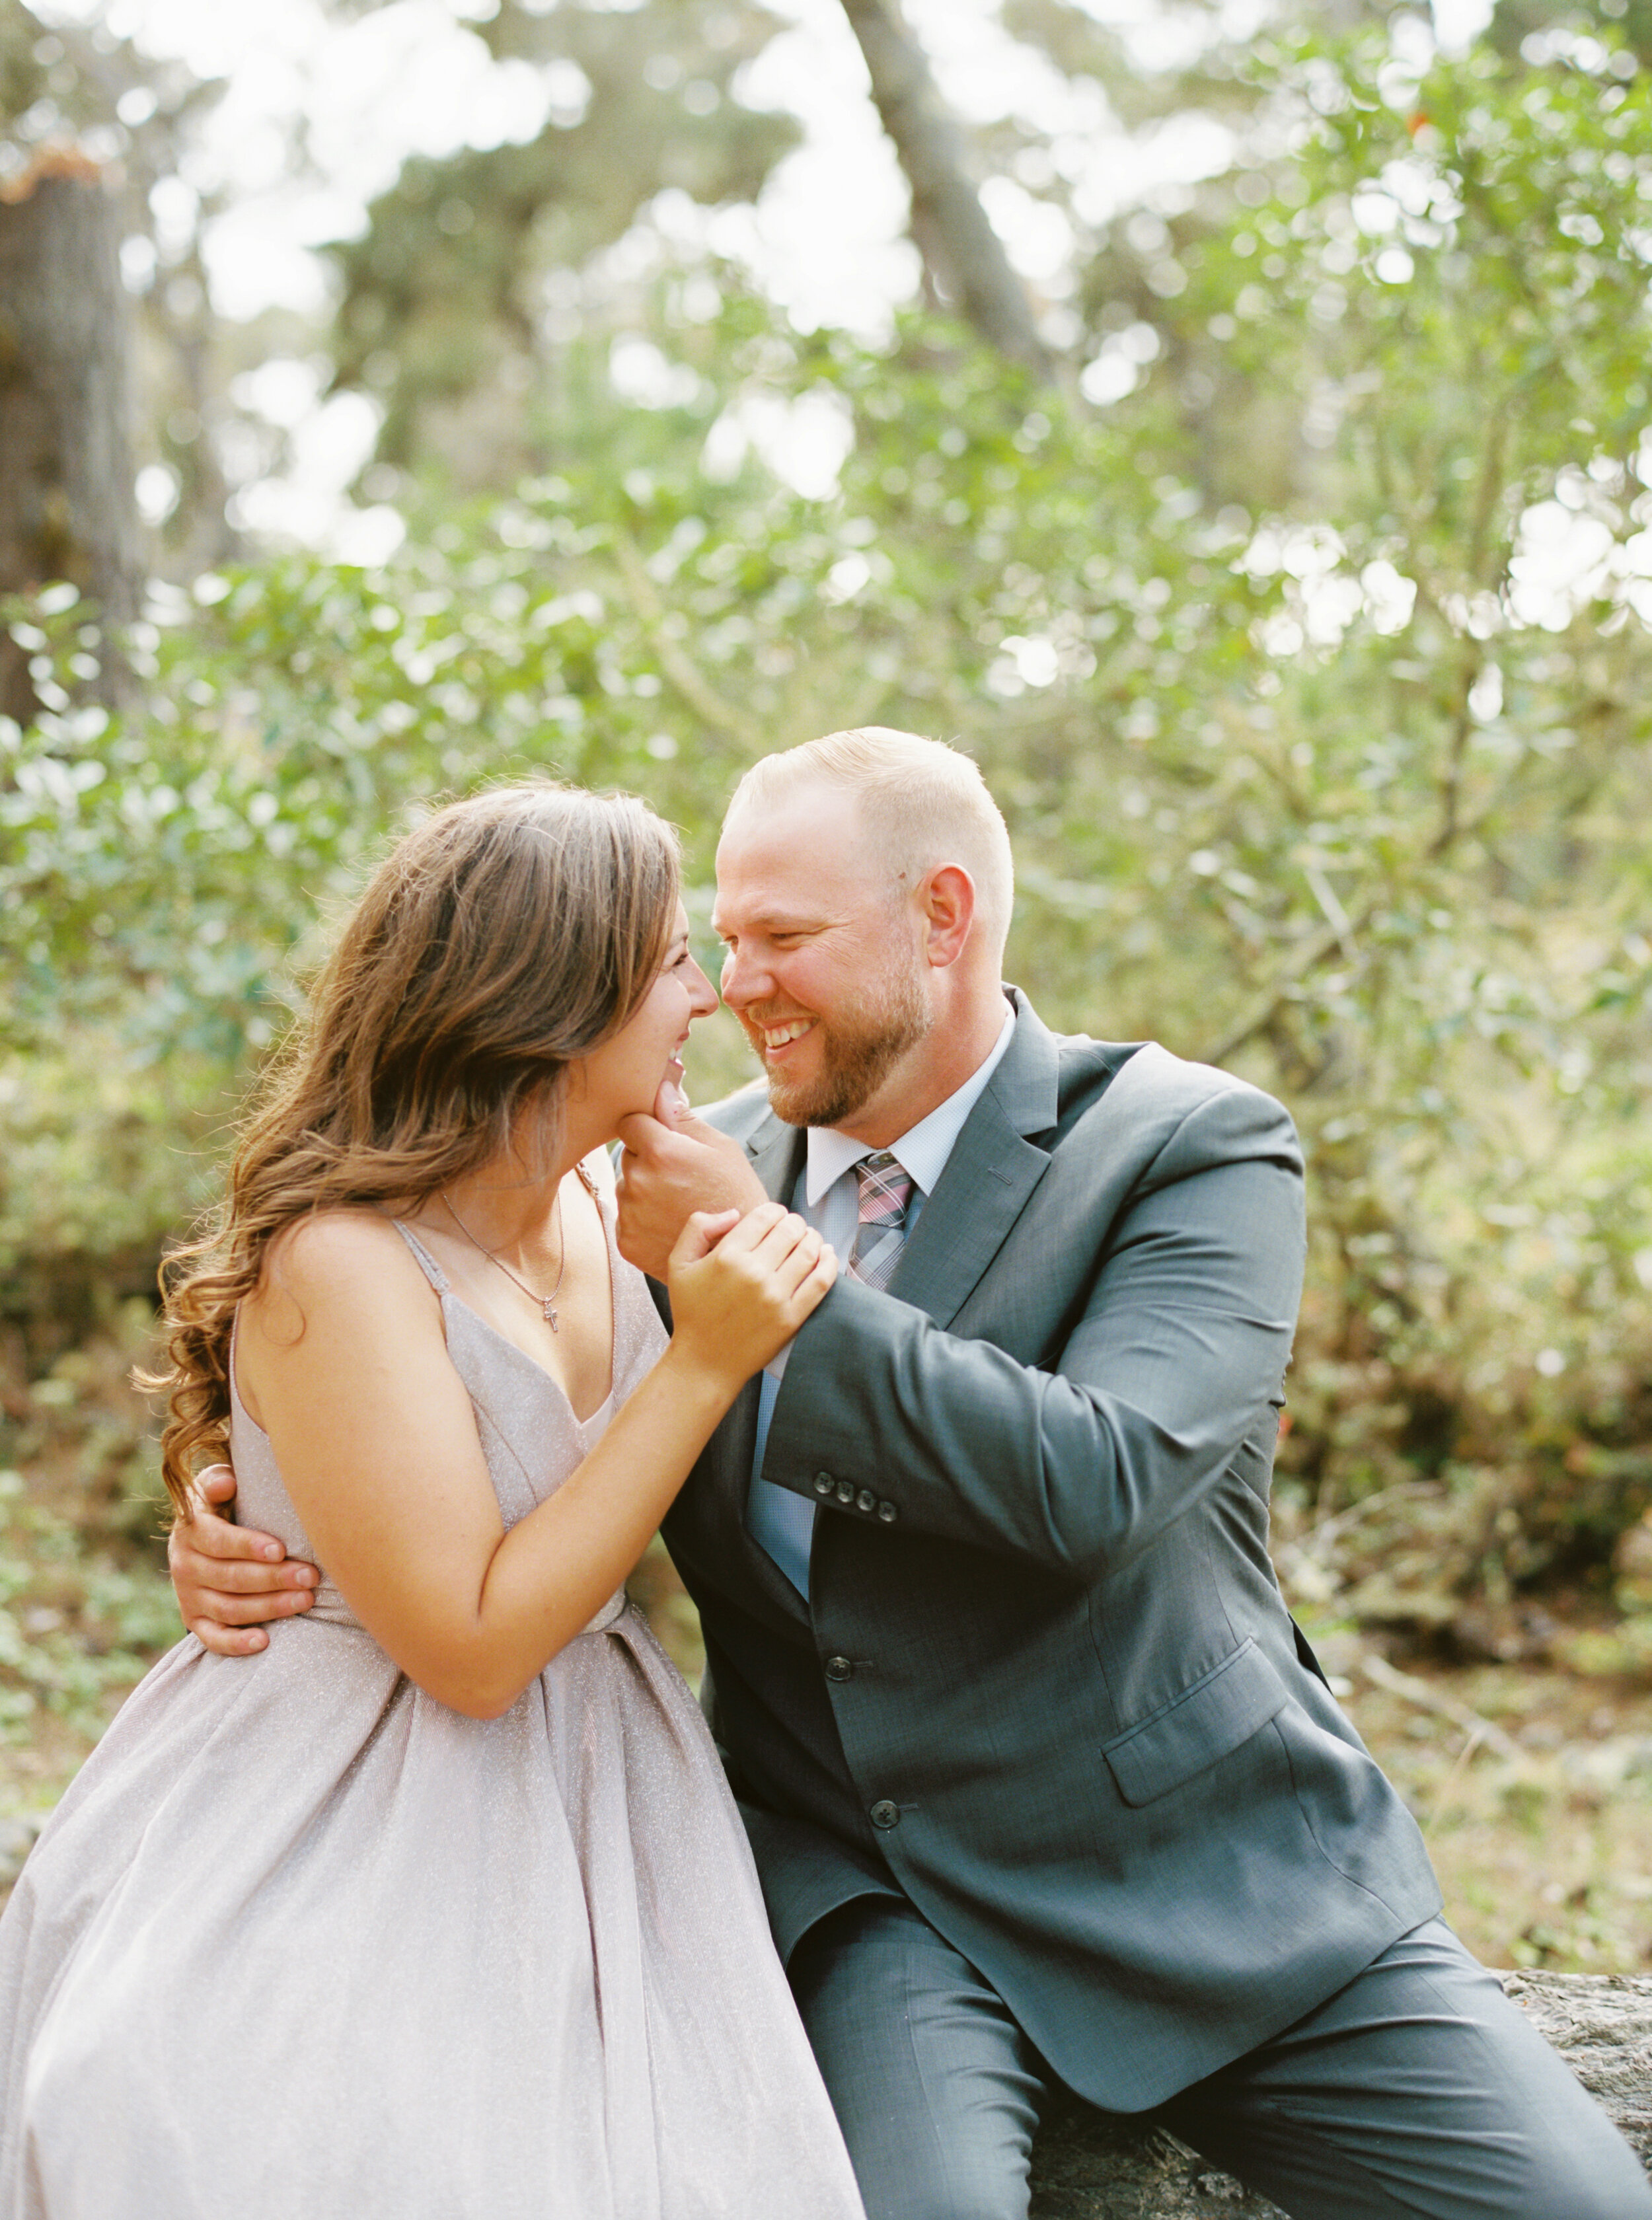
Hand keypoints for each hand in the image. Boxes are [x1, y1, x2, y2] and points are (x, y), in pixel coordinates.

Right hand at [168, 1464, 319, 1655]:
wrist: (197, 1540)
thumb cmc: (220, 1506)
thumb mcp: (212, 1487)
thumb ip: (217, 1480)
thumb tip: (226, 1482)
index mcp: (191, 1531)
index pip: (218, 1541)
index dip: (248, 1546)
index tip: (281, 1550)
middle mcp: (185, 1566)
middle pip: (230, 1577)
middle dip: (273, 1578)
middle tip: (310, 1576)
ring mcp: (189, 1597)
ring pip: (229, 1609)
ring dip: (269, 1607)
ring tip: (305, 1601)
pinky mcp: (194, 1620)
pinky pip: (213, 1638)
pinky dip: (236, 1644)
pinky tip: (265, 1641)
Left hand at [615, 1082, 766, 1278]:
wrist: (739, 1255)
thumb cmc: (736, 1194)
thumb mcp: (721, 1148)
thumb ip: (683, 1118)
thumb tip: (659, 1089)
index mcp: (660, 1151)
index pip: (629, 1122)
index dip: (646, 1128)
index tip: (662, 1139)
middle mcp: (638, 1181)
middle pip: (629, 1156)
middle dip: (648, 1161)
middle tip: (681, 1179)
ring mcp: (629, 1214)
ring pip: (626, 1188)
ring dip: (643, 1191)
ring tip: (678, 1206)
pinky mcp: (626, 1241)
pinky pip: (626, 1218)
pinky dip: (642, 1220)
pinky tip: (670, 1225)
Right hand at [665, 1202, 836, 1384]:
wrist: (704, 1363)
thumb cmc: (692, 1313)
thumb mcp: (679, 1263)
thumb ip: (698, 1227)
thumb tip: (734, 1213)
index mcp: (727, 1256)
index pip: (765, 1216)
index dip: (775, 1210)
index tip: (776, 1216)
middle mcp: (753, 1273)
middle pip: (790, 1230)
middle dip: (795, 1223)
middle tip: (793, 1229)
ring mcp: (775, 1296)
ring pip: (809, 1251)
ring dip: (814, 1238)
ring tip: (810, 1239)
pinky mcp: (791, 1317)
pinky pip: (821, 1282)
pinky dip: (830, 1263)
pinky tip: (827, 1256)